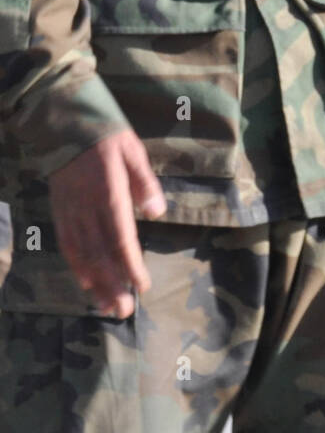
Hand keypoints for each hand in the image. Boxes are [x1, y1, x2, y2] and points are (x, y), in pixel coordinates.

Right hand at [48, 129, 166, 317]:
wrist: (66, 122)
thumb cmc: (107, 136)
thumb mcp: (134, 152)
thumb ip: (145, 183)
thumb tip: (157, 213)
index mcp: (109, 192)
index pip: (120, 238)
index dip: (130, 265)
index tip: (142, 285)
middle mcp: (86, 207)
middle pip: (100, 253)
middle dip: (113, 284)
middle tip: (124, 310)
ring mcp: (70, 210)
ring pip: (81, 254)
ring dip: (95, 282)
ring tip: (107, 306)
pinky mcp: (59, 210)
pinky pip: (66, 243)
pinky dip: (75, 265)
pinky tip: (85, 282)